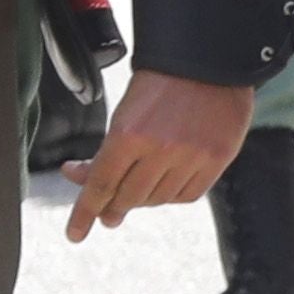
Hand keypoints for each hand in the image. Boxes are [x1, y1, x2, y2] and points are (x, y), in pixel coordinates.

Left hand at [62, 67, 253, 240]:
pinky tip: (169, 180)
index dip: (85, 213)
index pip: (100, 185)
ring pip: (158, 199)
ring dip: (144, 197)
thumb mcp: (123, 115)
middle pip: (127, 197)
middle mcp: (161, 148)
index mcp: (129, 133)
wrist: (209, 60)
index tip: (76, 233)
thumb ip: (105, 153)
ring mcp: (192, 155)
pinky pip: (188, 195)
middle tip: (109, 211)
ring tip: (145, 182)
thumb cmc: (160, 85)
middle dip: (114, 206)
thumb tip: (82, 182)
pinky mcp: (218, 157)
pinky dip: (173, 194)